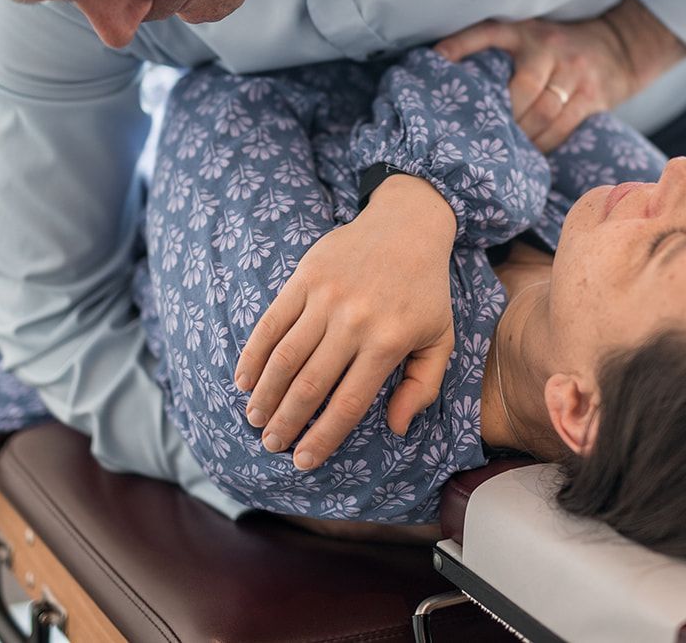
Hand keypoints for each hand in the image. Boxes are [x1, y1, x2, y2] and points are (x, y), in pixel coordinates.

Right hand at [233, 175, 456, 469]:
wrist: (407, 225)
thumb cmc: (426, 290)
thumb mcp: (440, 338)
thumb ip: (423, 386)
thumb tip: (398, 428)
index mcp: (389, 341)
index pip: (348, 402)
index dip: (323, 437)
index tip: (304, 460)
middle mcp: (355, 321)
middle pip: (310, 385)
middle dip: (286, 422)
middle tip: (272, 444)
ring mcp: (326, 296)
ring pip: (285, 357)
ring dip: (265, 394)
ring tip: (255, 418)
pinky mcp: (306, 276)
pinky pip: (272, 321)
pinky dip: (254, 354)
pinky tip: (244, 379)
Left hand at [434, 0, 685, 150]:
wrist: (619, 48)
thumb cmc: (559, 48)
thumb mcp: (530, 36)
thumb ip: (498, 49)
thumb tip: (446, 71)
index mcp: (525, 32)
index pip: (488, 32)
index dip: (461, 45)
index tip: (436, 60)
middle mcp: (549, 48)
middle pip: (523, 88)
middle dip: (504, 116)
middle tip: (484, 134)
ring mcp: (574, 72)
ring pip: (544, 112)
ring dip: (523, 136)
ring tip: (507, 149)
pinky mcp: (592, 95)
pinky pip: (564, 126)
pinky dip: (544, 143)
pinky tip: (532, 152)